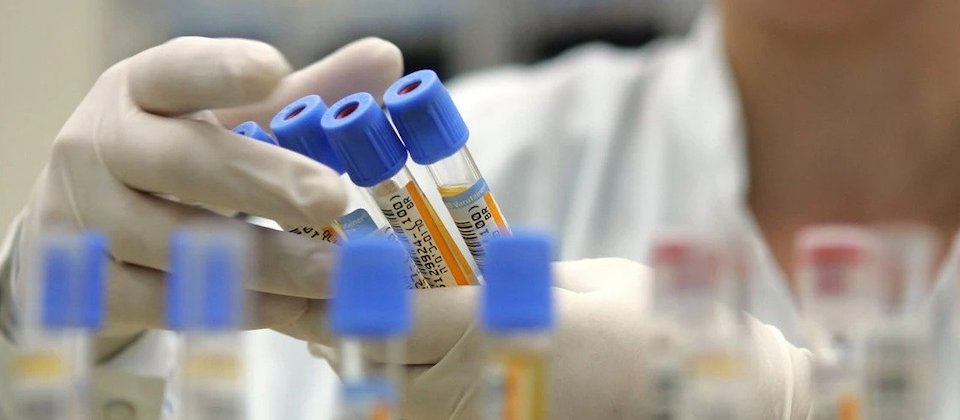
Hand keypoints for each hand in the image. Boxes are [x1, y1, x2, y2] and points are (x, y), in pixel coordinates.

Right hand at [7, 36, 402, 354]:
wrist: (83, 220)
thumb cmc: (175, 153)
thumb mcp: (228, 114)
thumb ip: (306, 89)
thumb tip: (387, 60)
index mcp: (138, 91)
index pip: (173, 72)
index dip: (219, 70)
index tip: (275, 69)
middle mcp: (98, 147)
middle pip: (179, 163)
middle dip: (261, 181)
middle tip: (333, 198)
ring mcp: (85, 219)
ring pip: (179, 245)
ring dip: (266, 263)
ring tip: (335, 271)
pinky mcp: (89, 285)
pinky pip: (169, 304)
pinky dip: (237, 308)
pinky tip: (293, 309)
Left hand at [284, 258, 811, 418]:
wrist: (696, 401)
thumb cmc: (644, 331)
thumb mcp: (567, 282)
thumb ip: (492, 274)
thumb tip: (435, 261)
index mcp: (486, 337)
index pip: (376, 306)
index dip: (316, 279)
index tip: (269, 252)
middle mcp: (463, 393)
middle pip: (357, 352)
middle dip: (305, 313)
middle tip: (260, 274)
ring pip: (373, 386)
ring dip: (338, 343)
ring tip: (302, 301)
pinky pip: (408, 409)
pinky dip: (380, 374)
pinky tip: (365, 343)